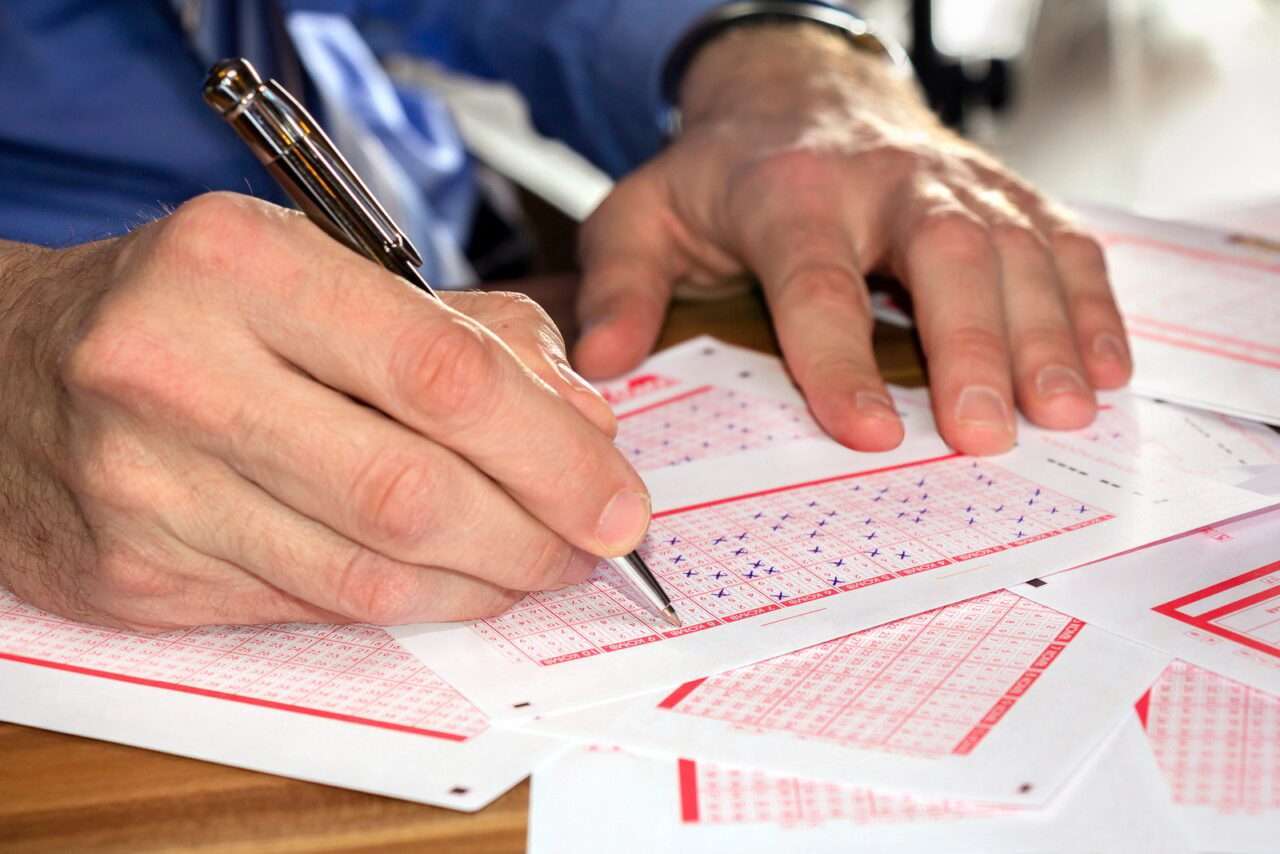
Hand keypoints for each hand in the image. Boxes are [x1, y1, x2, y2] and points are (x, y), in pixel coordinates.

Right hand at [0, 193, 645, 630]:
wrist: (9, 373)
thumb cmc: (191, 309)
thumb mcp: (320, 272)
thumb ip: (466, 334)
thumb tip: (583, 423)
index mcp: (239, 263)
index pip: (441, 374)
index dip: (553, 451)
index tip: (619, 496)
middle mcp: (178, 371)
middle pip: (412, 487)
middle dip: (535, 531)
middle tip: (594, 543)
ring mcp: (148, 486)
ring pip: (368, 568)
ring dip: (483, 578)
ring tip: (538, 563)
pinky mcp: (140, 576)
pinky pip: (315, 605)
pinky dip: (409, 599)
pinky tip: (452, 579)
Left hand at [573, 24, 1131, 455]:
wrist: (796, 92)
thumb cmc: (721, 175)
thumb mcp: (643, 217)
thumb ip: (620, 287)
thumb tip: (603, 366)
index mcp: (787, 192)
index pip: (817, 280)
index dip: (841, 360)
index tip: (870, 434)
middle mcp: (882, 180)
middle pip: (944, 254)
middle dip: (970, 346)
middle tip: (984, 435)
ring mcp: (953, 181)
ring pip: (1016, 248)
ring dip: (1046, 334)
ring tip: (1061, 414)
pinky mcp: (1001, 192)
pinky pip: (1061, 240)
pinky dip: (1091, 303)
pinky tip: (1106, 368)